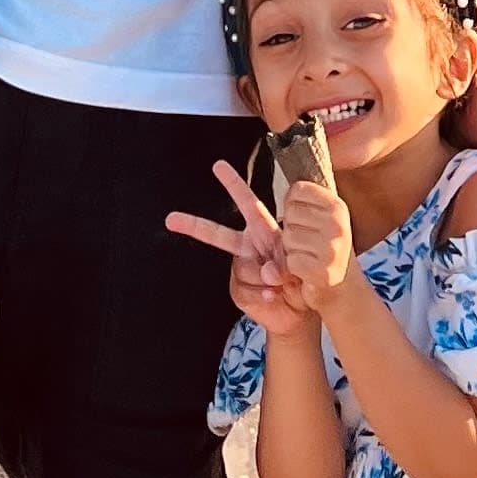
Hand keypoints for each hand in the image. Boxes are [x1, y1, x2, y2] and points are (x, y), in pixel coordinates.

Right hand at [166, 157, 313, 337]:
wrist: (302, 312)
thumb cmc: (305, 279)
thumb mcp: (301, 264)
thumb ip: (284, 264)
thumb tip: (266, 272)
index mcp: (265, 231)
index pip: (249, 203)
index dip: (234, 184)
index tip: (218, 166)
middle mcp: (248, 247)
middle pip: (218, 235)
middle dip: (194, 225)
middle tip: (171, 219)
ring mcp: (241, 269)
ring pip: (244, 269)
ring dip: (267, 281)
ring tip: (283, 285)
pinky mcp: (238, 291)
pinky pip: (245, 291)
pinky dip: (263, 297)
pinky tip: (273, 298)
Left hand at [275, 177, 353, 312]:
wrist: (344, 292)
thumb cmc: (327, 251)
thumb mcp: (325, 219)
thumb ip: (310, 199)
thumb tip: (290, 166)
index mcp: (337, 206)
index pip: (297, 189)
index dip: (292, 204)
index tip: (305, 218)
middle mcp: (337, 223)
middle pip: (289, 213)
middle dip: (291, 230)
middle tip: (308, 243)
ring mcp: (331, 247)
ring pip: (287, 237)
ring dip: (291, 251)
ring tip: (308, 257)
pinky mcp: (321, 270)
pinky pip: (290, 261)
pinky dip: (293, 269)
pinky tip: (308, 272)